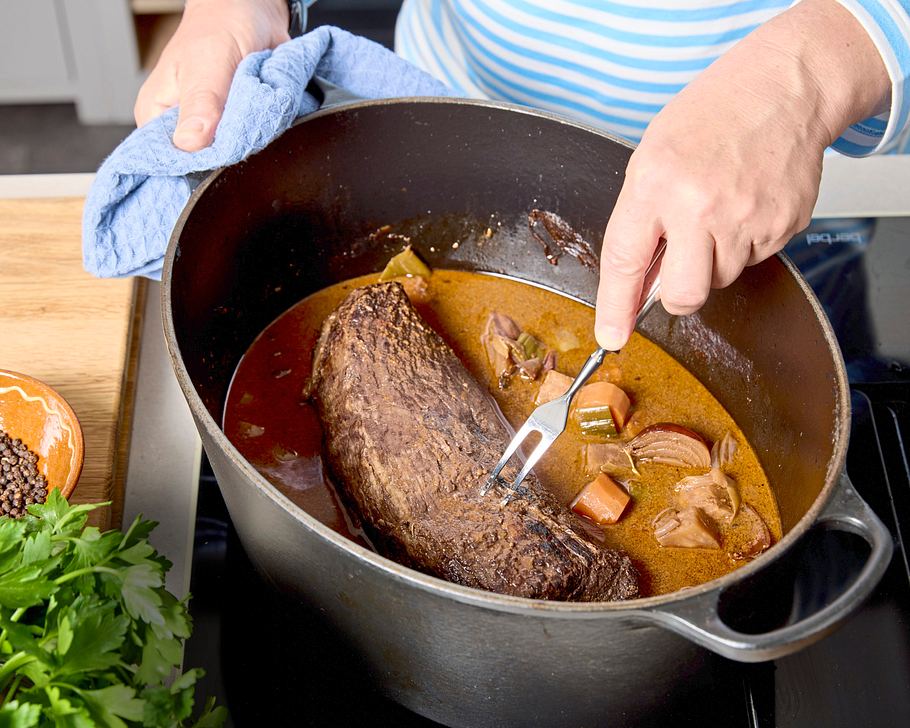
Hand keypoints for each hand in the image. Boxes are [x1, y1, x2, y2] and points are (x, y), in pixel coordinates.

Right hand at [134, 0, 289, 150]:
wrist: (252, 12)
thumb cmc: (219, 28)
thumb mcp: (207, 65)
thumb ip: (201, 104)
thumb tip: (189, 143)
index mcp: (157, 116)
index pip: (169, 161)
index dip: (195, 165)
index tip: (220, 152)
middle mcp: (182, 128)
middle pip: (204, 162)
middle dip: (229, 151)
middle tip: (243, 123)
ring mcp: (212, 131)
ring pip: (233, 155)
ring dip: (251, 140)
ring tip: (254, 111)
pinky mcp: (238, 128)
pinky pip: (253, 143)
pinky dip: (265, 132)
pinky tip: (265, 115)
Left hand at [594, 0, 889, 350]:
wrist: (781, 89)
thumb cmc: (710, 117)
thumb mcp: (651, 159)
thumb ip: (640, 220)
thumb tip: (640, 280)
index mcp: (654, 185)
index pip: (625, 262)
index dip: (616, 307)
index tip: (611, 336)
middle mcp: (699, 206)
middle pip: (684, 295)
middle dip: (677, 294)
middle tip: (681, 264)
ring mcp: (746, 218)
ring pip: (721, 278)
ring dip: (714, 258)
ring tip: (719, 209)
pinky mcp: (783, 224)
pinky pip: (754, 259)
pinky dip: (746, 241)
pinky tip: (746, 203)